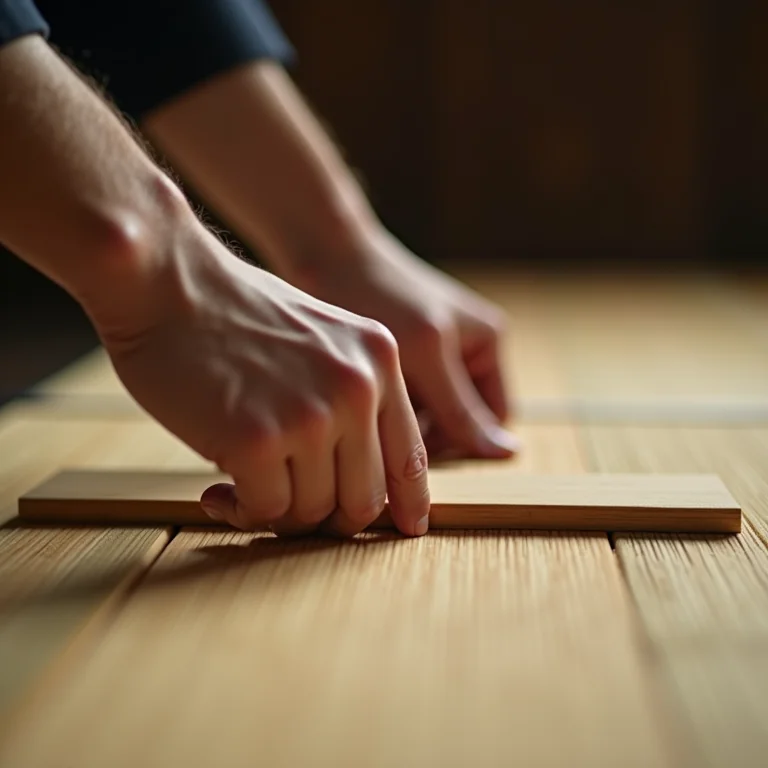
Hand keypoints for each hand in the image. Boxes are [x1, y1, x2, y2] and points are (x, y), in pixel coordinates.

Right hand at [98, 228, 429, 536]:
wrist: (166, 281)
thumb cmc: (235, 315)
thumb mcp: (323, 338)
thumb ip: (353, 397)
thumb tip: (361, 480)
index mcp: (379, 359)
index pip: (410, 455)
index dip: (408, 502)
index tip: (406, 527)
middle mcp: (356, 387)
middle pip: (364, 499)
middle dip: (327, 518)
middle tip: (288, 507)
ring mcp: (311, 414)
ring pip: (314, 511)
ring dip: (277, 513)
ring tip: (240, 486)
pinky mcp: (258, 439)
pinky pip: (267, 510)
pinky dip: (243, 511)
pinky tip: (218, 490)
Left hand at [290, 227, 518, 459]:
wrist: (325, 254)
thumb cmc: (376, 293)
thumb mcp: (425, 354)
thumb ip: (462, 407)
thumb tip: (509, 454)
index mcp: (488, 343)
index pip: (493, 420)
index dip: (461, 441)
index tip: (416, 447)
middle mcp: (466, 350)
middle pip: (460, 420)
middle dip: (428, 431)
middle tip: (387, 429)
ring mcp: (433, 355)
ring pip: (430, 415)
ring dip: (405, 421)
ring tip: (370, 406)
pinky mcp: (402, 357)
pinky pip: (406, 400)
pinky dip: (388, 406)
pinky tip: (361, 397)